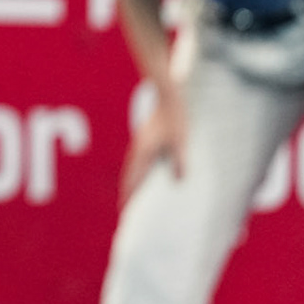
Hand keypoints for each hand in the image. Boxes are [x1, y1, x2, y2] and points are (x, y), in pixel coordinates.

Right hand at [119, 86, 186, 205]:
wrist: (167, 92)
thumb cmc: (175, 115)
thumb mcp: (180, 139)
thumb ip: (179, 160)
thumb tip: (178, 181)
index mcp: (144, 152)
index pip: (133, 179)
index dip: (129, 195)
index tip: (123, 210)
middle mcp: (140, 149)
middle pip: (129, 174)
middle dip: (127, 191)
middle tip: (124, 206)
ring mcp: (143, 142)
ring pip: (133, 166)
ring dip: (132, 180)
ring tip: (131, 191)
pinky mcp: (148, 137)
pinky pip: (140, 159)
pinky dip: (138, 170)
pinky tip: (145, 170)